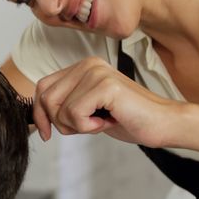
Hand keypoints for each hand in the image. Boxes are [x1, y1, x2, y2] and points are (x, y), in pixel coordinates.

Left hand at [32, 57, 179, 146]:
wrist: (162, 123)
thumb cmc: (128, 119)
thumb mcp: (88, 111)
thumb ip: (65, 106)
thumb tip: (36, 117)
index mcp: (82, 67)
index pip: (42, 88)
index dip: (39, 114)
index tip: (46, 134)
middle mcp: (87, 64)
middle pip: (46, 99)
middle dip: (59, 123)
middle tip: (86, 126)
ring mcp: (96, 72)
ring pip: (59, 109)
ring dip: (77, 126)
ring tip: (100, 121)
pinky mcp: (105, 85)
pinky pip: (75, 114)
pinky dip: (88, 127)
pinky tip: (108, 121)